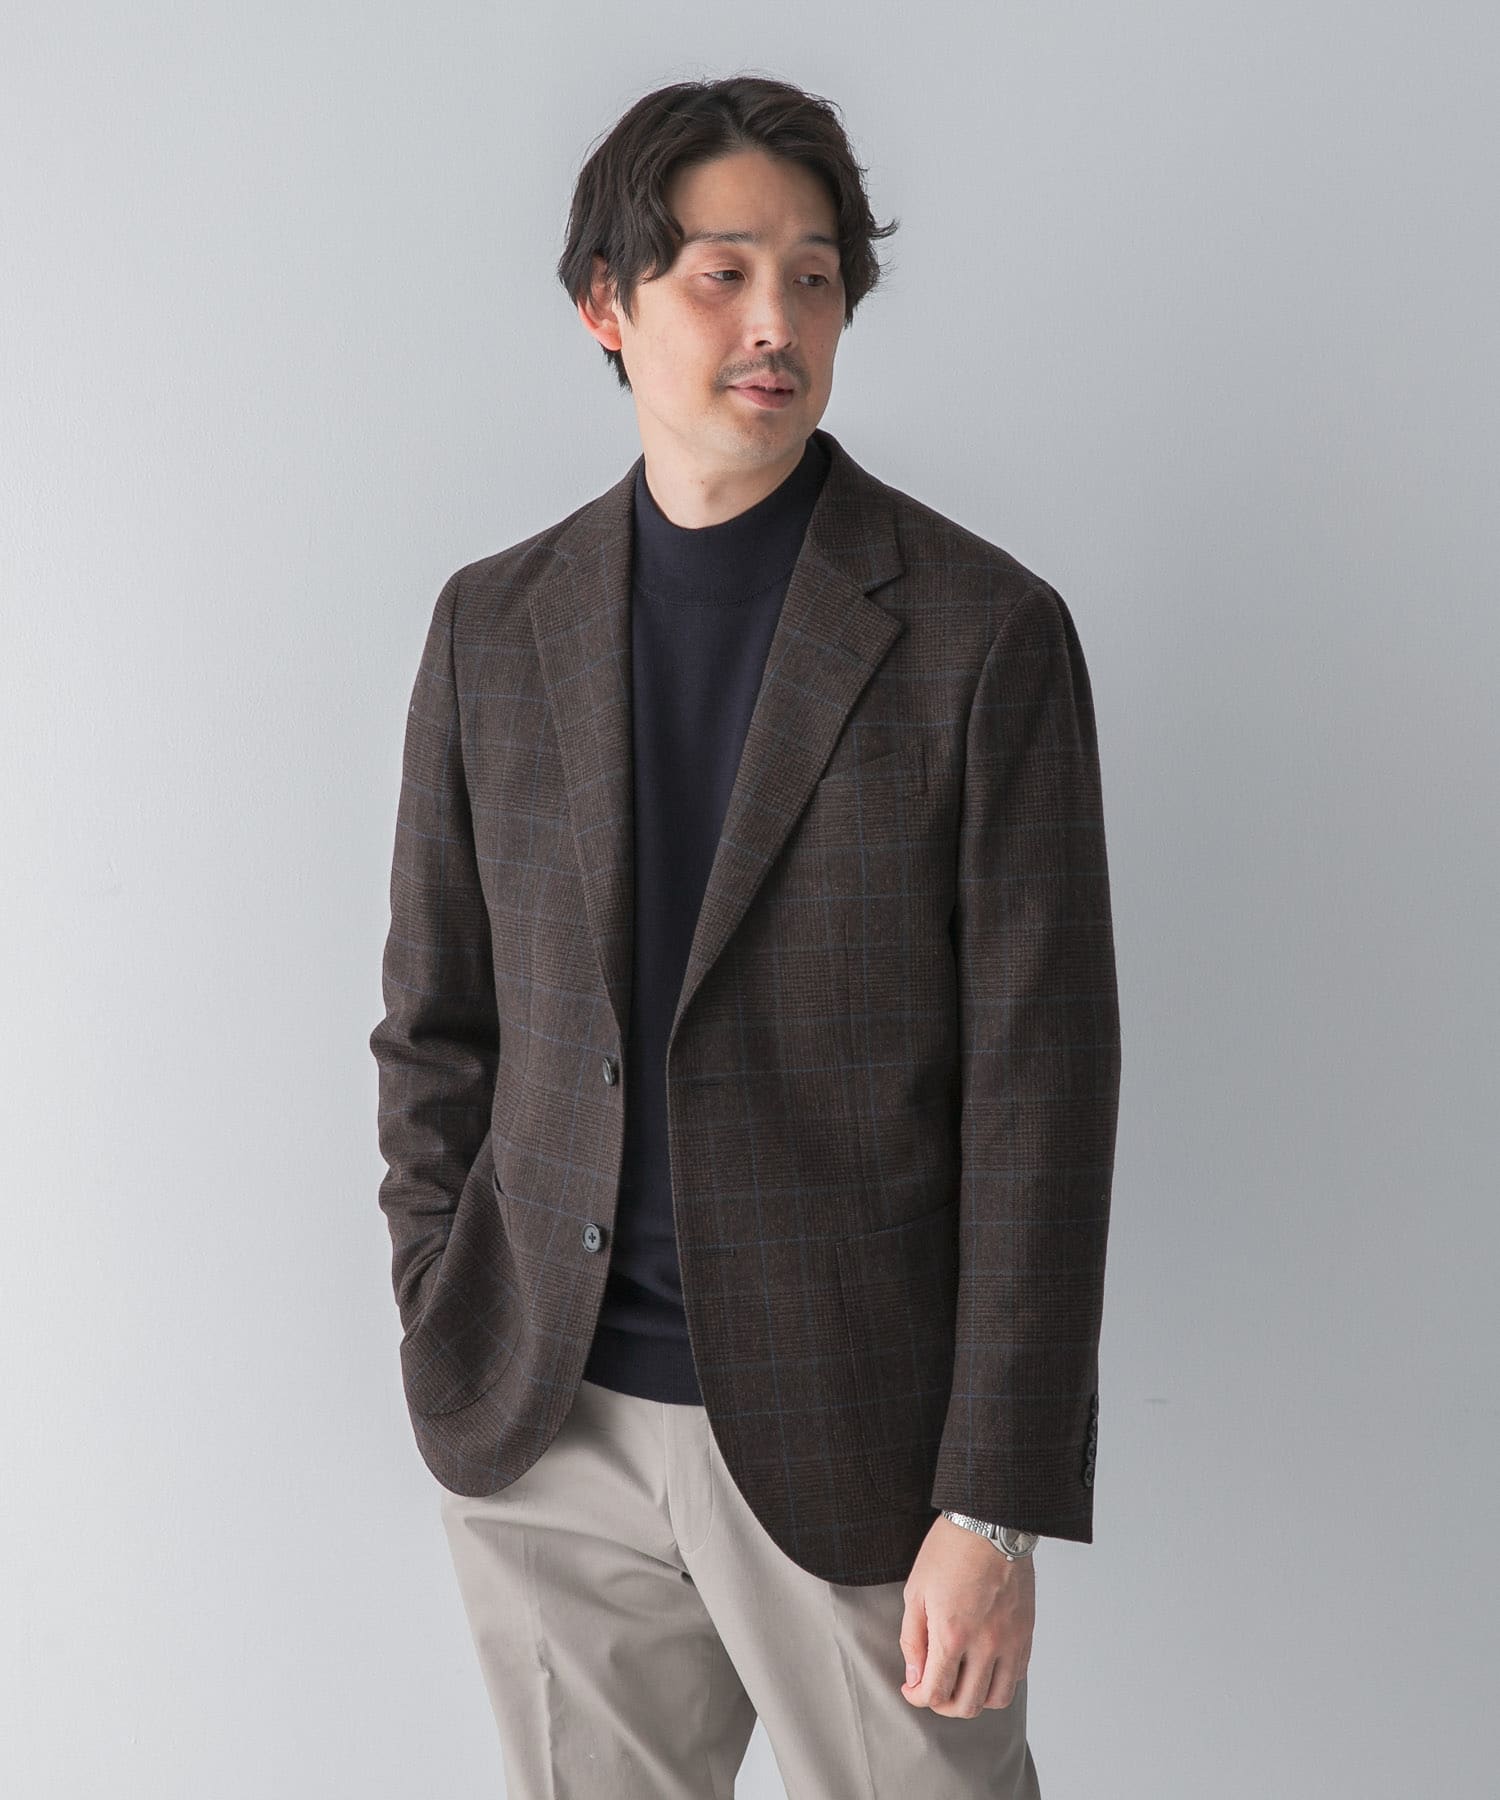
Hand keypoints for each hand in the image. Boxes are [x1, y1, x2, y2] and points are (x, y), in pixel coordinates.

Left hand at [899, 1514, 1034, 1715]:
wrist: (990, 1522)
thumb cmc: (950, 1550)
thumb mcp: (916, 1590)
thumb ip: (913, 1638)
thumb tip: (915, 1676)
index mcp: (952, 1633)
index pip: (935, 1692)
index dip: (917, 1698)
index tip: (911, 1688)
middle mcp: (985, 1644)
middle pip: (966, 1705)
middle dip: (943, 1705)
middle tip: (932, 1689)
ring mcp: (1010, 1641)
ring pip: (996, 1699)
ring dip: (974, 1699)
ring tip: (960, 1682)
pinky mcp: (1026, 1634)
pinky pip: (1017, 1677)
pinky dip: (998, 1682)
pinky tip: (983, 1667)